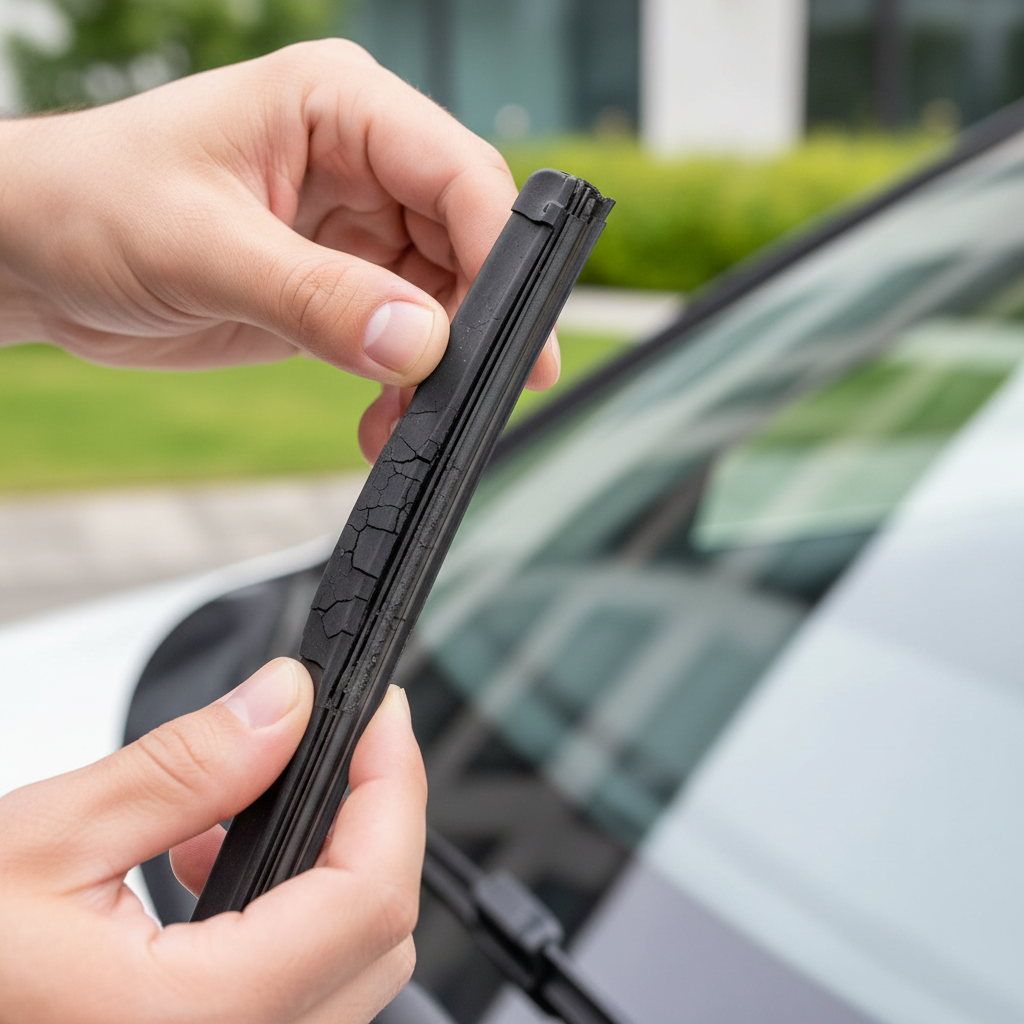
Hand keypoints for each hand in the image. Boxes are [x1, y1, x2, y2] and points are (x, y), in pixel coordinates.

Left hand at [0, 40, 558, 460]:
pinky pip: (404, 336)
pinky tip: (380, 418)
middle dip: (475, 325)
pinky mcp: (341, 283)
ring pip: (446, 299)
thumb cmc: (89, 207)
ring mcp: (356, 226)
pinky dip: (405, 385)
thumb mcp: (201, 248)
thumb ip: (316, 298)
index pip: (458, 173)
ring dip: (438, 367)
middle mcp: (362, 161)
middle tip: (467, 397)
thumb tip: (418, 344)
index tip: (508, 337)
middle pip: (469, 241)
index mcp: (338, 108)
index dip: (500, 254)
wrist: (32, 256)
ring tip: (405, 419)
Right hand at [0, 660, 426, 1022]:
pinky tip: (214, 868)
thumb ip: (185, 768)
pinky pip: (299, 998)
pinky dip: (293, 918)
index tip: (384, 717)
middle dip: (376, 821)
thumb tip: (284, 702)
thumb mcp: (42, 841)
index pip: (369, 896)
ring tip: (254, 802)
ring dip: (333, 868)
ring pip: (350, 969)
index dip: (396, 788)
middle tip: (344, 742)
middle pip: (378, 935)